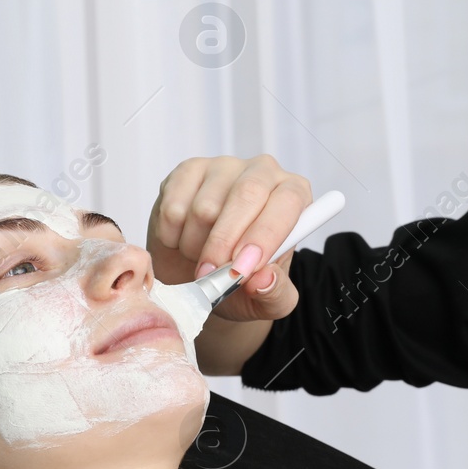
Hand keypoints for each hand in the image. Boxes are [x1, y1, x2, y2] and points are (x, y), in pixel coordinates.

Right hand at [147, 154, 311, 322]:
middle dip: (225, 243)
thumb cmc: (241, 280)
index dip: (265, 236)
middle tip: (211, 275)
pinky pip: (174, 206)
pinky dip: (173, 236)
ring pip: (205, 206)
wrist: (200, 274)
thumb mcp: (267, 301)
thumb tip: (265, 280)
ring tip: (201, 257)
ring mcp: (224, 167)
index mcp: (294, 196)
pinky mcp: (189, 170)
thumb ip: (275, 293)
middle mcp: (263, 172)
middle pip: (246, 195)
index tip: (244, 269)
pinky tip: (182, 242)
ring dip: (197, 245)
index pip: (287, 204)